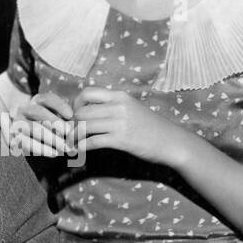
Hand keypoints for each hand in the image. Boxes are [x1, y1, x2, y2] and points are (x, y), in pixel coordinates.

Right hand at [6, 91, 77, 156]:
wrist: (27, 140)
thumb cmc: (50, 128)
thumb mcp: (57, 119)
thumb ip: (65, 120)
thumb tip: (76, 126)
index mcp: (36, 101)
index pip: (47, 99)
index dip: (59, 105)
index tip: (71, 115)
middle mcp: (24, 109)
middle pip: (39, 112)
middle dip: (56, 122)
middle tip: (70, 133)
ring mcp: (17, 124)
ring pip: (33, 127)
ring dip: (51, 137)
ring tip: (65, 147)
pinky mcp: (14, 138)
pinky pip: (27, 143)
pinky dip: (42, 149)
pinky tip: (54, 153)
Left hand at [72, 87, 186, 164]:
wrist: (171, 141)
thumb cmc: (150, 126)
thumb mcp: (132, 108)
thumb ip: (112, 106)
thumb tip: (89, 110)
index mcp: (120, 96)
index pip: (87, 93)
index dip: (76, 104)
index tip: (77, 115)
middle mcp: (118, 106)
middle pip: (82, 111)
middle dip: (73, 123)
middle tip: (72, 132)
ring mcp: (120, 123)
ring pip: (84, 126)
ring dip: (75, 136)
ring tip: (72, 142)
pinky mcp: (121, 140)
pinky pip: (93, 142)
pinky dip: (83, 146)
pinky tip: (80, 150)